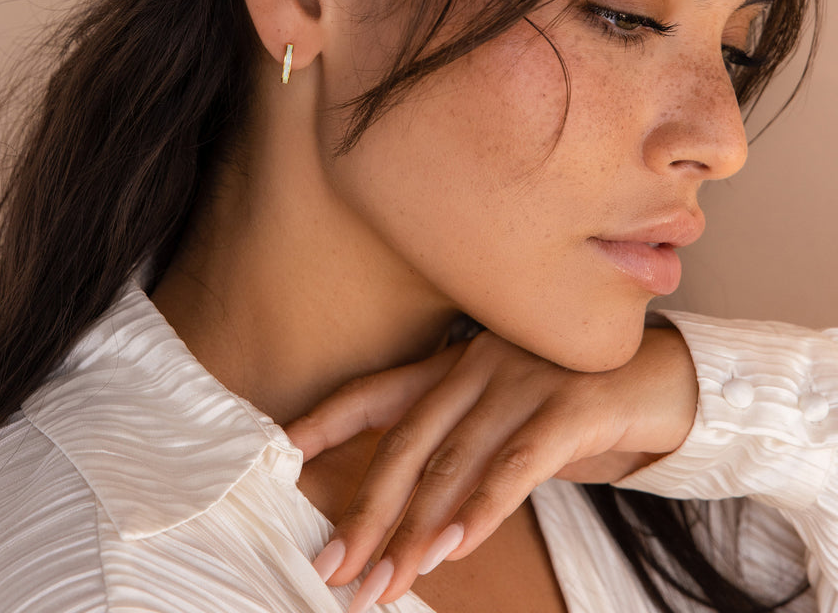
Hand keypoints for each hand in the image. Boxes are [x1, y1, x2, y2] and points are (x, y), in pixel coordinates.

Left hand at [285, 325, 696, 607]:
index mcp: (455, 367)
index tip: (281, 451)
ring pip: (453, 461)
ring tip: (386, 582)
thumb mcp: (510, 425)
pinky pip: (517, 462)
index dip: (327, 420)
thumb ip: (464, 453)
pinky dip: (483, 506)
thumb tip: (416, 518)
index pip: (377, 394)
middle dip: (367, 511)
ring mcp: (521, 380)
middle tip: (335, 567)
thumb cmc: (577, 410)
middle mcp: (477, 366)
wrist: (668, 382)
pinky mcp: (570, 404)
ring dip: (417, 530)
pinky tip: (457, 547)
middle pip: (405, 443)